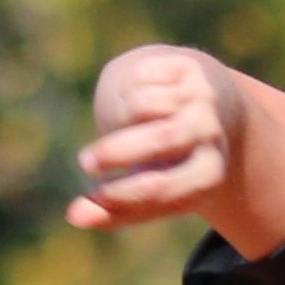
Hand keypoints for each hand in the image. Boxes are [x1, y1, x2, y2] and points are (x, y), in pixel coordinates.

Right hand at [69, 44, 245, 233]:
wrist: (198, 107)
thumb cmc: (163, 161)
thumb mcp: (144, 187)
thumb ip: (113, 208)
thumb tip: (74, 217)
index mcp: (209, 174)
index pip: (163, 187)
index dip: (123, 195)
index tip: (93, 197)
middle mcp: (210, 133)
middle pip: (161, 140)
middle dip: (114, 152)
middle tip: (85, 163)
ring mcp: (200, 97)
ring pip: (143, 105)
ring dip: (118, 120)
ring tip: (120, 128)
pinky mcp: (187, 68)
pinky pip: (141, 79)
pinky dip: (127, 91)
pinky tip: (137, 96)